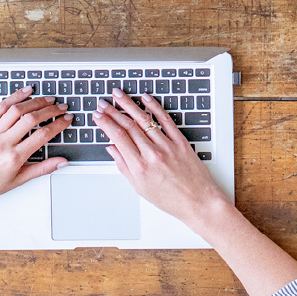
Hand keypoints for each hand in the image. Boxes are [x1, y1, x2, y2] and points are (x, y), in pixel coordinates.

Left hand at [0, 88, 69, 208]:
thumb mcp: (17, 181)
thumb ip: (42, 169)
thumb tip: (61, 162)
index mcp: (14, 157)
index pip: (43, 135)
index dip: (59, 124)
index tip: (67, 119)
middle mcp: (3, 142)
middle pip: (32, 118)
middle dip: (51, 110)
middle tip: (62, 106)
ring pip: (17, 110)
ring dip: (35, 101)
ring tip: (48, 98)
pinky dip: (14, 97)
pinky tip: (24, 92)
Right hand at [96, 89, 229, 226]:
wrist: (198, 201)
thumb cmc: (170, 198)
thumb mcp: (140, 188)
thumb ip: (124, 166)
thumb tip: (112, 149)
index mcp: (140, 167)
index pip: (118, 138)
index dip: (105, 123)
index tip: (98, 116)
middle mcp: (153, 154)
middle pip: (128, 126)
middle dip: (113, 111)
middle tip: (103, 102)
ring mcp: (168, 146)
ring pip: (145, 120)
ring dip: (129, 105)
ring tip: (118, 95)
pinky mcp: (181, 142)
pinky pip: (166, 120)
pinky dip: (155, 107)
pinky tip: (146, 98)